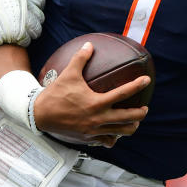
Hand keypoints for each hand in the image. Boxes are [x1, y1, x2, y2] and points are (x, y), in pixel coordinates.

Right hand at [0, 0, 45, 54]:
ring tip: (23, 32)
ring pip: (37, 28)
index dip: (37, 4)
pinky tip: (16, 40)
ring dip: (32, 31)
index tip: (30, 9)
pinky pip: (28, 39)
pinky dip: (25, 41)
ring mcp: (18, 19)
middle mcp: (19, 3)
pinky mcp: (14, 35)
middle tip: (26, 23)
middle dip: (34, 19)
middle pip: (39, 14)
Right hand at [33, 42, 148, 147]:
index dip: (137, 85)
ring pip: (121, 133)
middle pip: (129, 118)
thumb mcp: (68, 74)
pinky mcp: (89, 139)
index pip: (123, 94)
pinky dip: (113, 138)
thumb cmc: (55, 94)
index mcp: (96, 103)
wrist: (39, 115)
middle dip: (140, 113)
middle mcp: (98, 119)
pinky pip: (107, 141)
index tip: (146, 80)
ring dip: (130, 127)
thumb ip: (80, 58)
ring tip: (134, 121)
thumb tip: (89, 44)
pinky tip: (114, 133)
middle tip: (144, 108)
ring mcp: (94, 131)